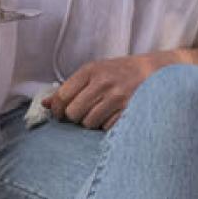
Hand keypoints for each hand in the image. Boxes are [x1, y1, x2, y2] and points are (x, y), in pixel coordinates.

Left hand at [43, 51, 176, 129]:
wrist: (152, 70)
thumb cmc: (118, 72)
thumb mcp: (93, 72)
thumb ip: (69, 87)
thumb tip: (45, 104)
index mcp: (90, 70)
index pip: (63, 95)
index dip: (57, 109)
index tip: (58, 114)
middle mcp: (103, 83)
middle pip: (74, 112)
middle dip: (74, 117)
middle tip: (80, 113)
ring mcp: (117, 97)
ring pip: (89, 123)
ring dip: (90, 122)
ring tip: (97, 113)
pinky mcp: (129, 111)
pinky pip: (106, 128)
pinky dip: (105, 126)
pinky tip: (110, 116)